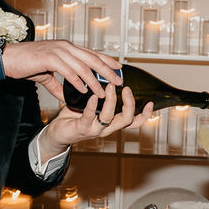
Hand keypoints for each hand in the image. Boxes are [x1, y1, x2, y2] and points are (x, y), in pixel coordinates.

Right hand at [0, 39, 122, 98]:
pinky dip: (78, 81)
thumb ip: (57, 85)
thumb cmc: (24, 64)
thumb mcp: (46, 75)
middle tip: (118, 81)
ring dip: (94, 80)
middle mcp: (65, 47)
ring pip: (82, 66)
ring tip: (103, 92)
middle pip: (92, 58)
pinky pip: (68, 71)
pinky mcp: (49, 58)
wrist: (6, 59)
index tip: (118, 68)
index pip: (91, 53)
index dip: (106, 60)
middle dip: (107, 71)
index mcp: (66, 48)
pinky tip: (85, 90)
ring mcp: (57, 51)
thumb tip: (65, 97)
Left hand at [39, 84, 153, 153]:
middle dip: (129, 103)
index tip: (150, 102)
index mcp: (112, 122)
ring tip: (110, 87)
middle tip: (126, 88)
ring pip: (109, 118)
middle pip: (126, 120)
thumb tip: (108, 76)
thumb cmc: (75, 117)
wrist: (58, 133)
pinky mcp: (81, 129)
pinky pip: (89, 118)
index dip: (145, 115)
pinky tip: (92, 97)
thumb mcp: (93, 105)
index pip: (134, 122)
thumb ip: (102, 94)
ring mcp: (95, 130)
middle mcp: (107, 128)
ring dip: (111, 101)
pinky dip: (92, 106)